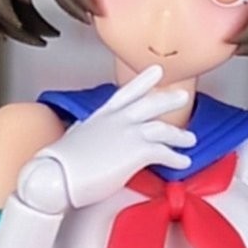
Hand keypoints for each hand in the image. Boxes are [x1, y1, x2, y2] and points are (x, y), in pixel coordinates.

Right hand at [30, 64, 194, 210]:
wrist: (57, 175)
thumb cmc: (60, 164)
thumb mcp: (75, 139)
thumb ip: (87, 133)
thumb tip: (85, 135)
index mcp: (101, 116)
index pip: (126, 94)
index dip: (143, 81)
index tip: (156, 72)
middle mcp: (117, 120)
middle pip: (150, 104)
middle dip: (168, 99)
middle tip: (182, 96)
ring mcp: (128, 134)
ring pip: (162, 128)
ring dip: (179, 135)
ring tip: (190, 140)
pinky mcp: (136, 152)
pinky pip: (164, 152)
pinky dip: (176, 158)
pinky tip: (184, 162)